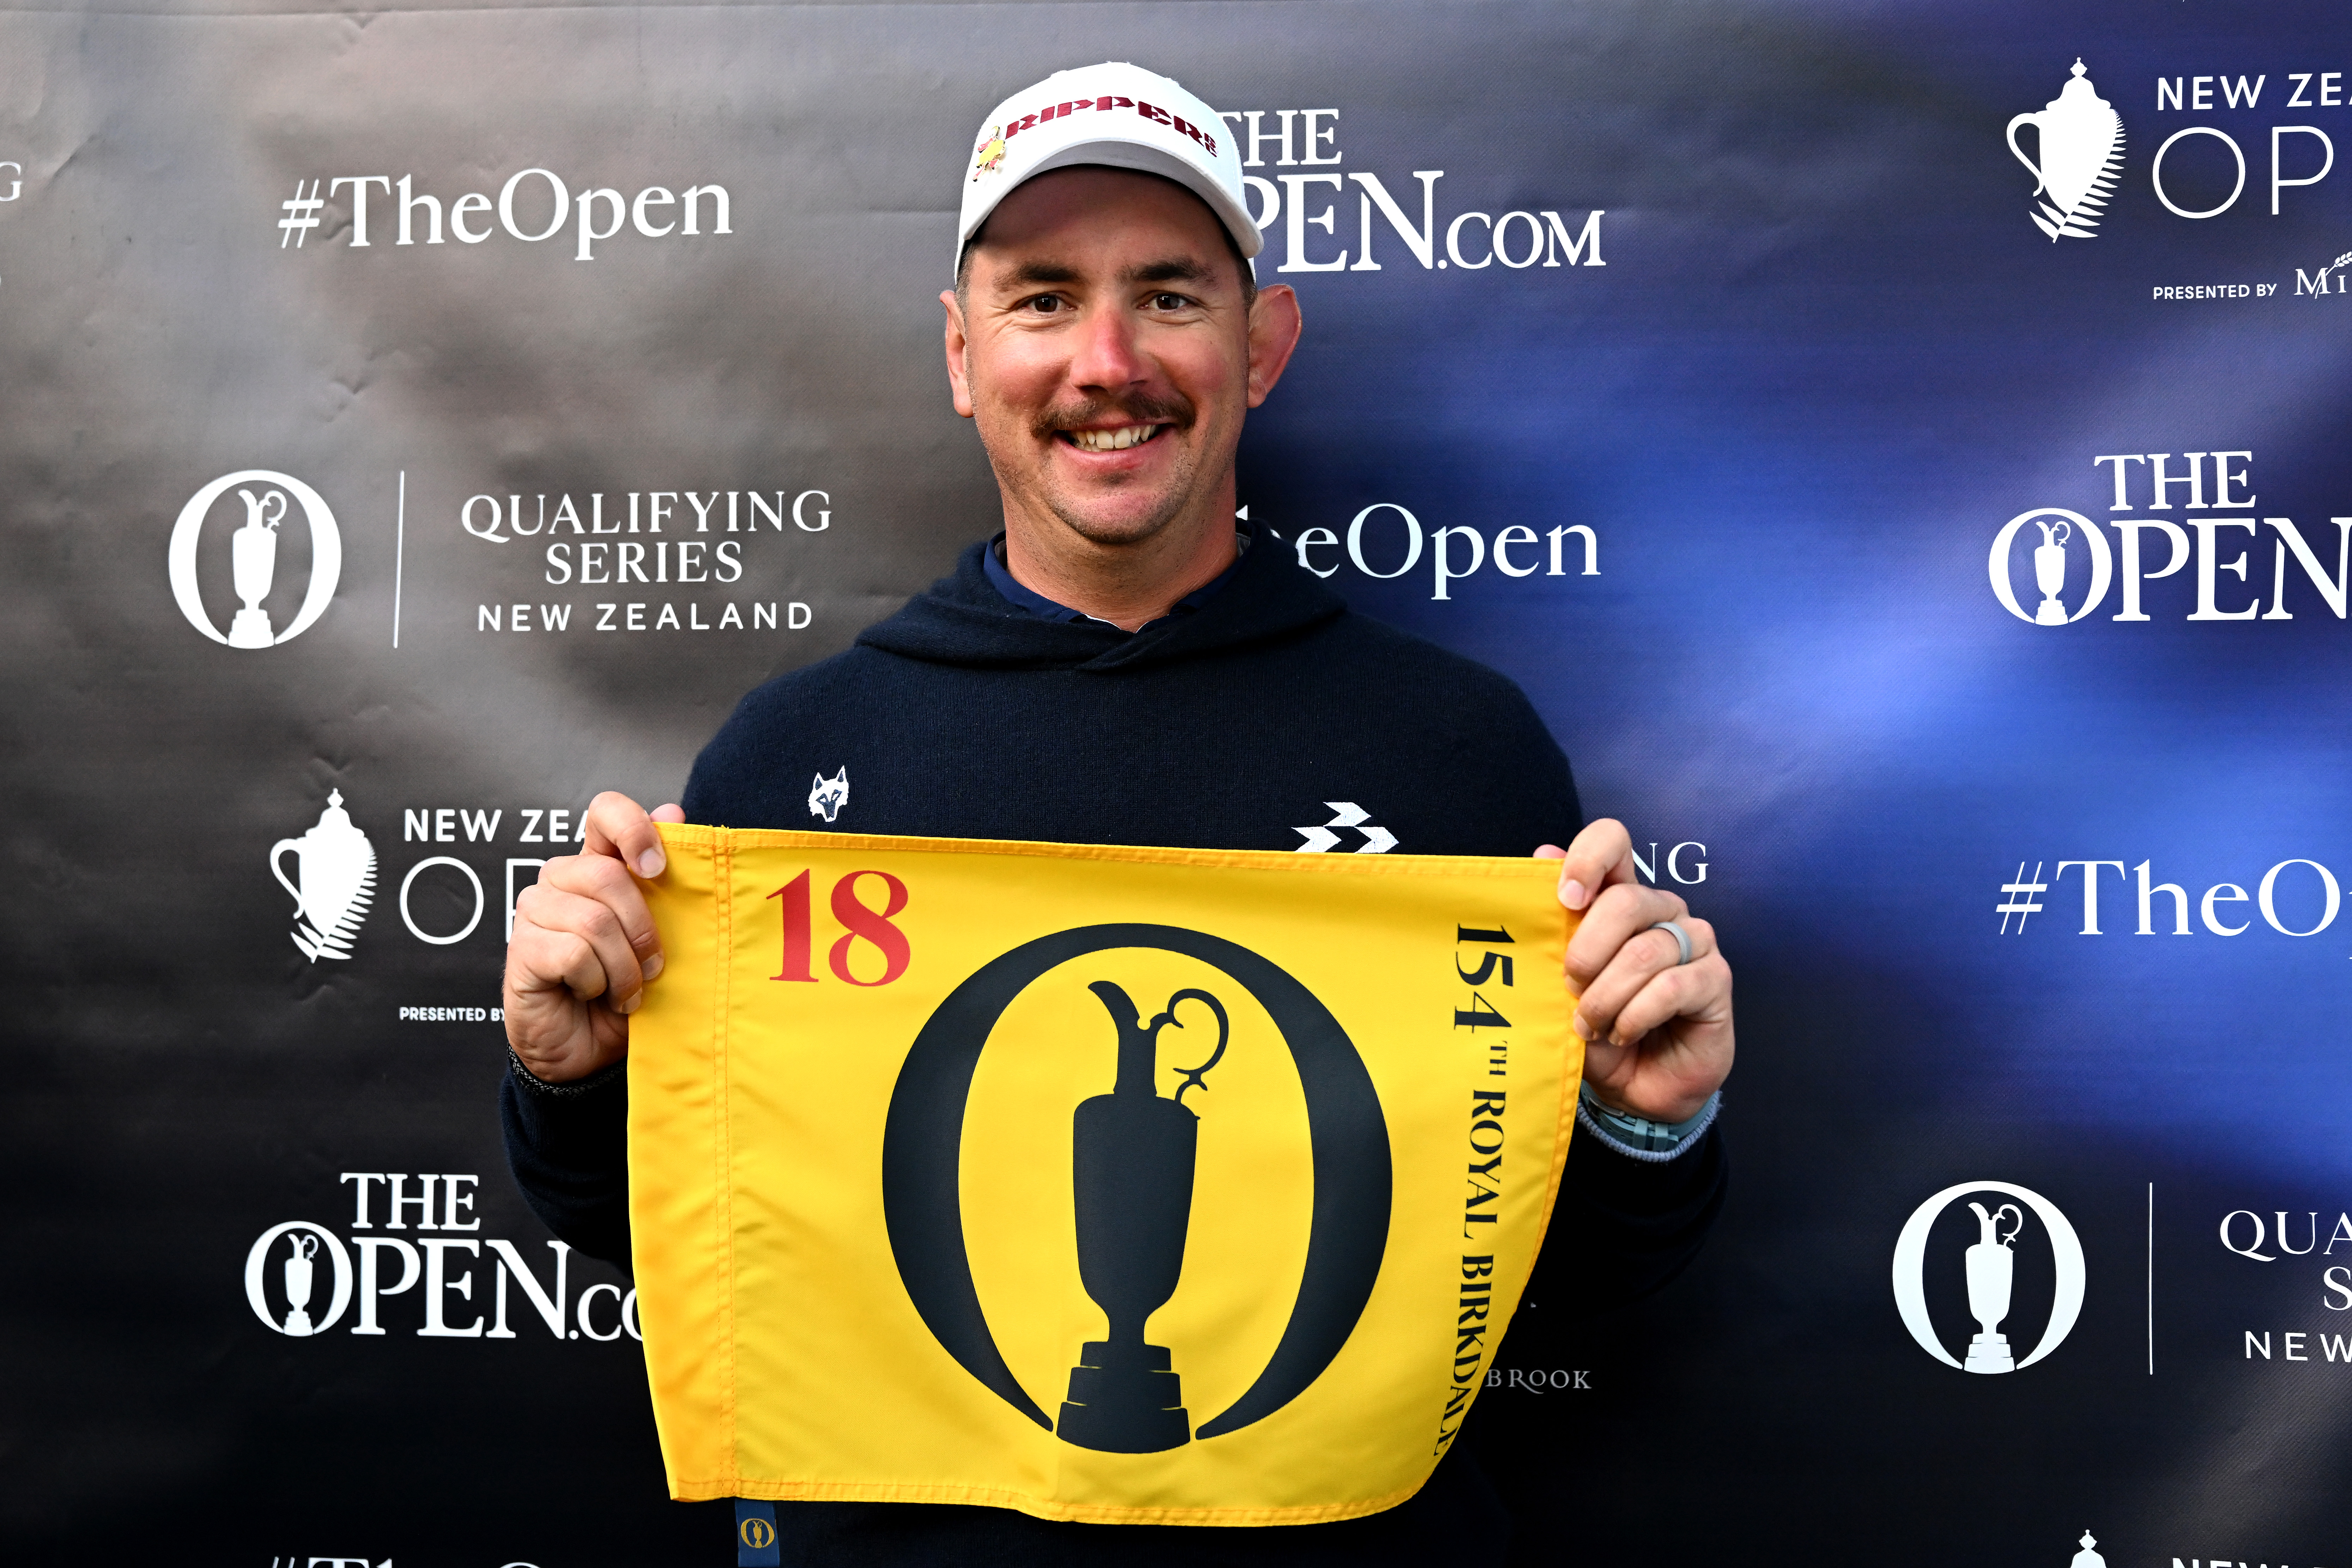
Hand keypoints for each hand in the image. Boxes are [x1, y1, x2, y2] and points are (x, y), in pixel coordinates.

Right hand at [503, 791, 685, 1083]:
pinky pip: (573, 954)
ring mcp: (534, 911)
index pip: (605, 813)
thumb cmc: (627, 989)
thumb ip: (664, 880)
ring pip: (593, 920)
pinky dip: (597, 982)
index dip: (633, 828)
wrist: (593, 1050)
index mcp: (598, 866)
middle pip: (606, 875)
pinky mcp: (520, 948)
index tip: (658, 869)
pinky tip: (594, 995)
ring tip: (625, 991)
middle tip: (652, 967)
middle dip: (642, 929)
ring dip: (622, 966)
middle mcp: (561, 879)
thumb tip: (672, 812)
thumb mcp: (660, 938)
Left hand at [1537, 818, 1732, 1123]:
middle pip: (1625, 902)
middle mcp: (1662, 910)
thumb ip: (1557, 923)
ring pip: (1644, 952)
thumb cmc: (1599, 1028)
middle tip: (1571, 990)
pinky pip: (1670, 988)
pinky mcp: (1715, 979)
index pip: (1614, 843)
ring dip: (1606, 997)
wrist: (1635, 1088)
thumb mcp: (1564, 981)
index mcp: (1622, 898)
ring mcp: (1694, 942)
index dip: (1587, 859)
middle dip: (1587, 953)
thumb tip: (1543, 851)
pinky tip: (1623, 1032)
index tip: (1565, 899)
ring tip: (1591, 1025)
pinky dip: (1635, 1015)